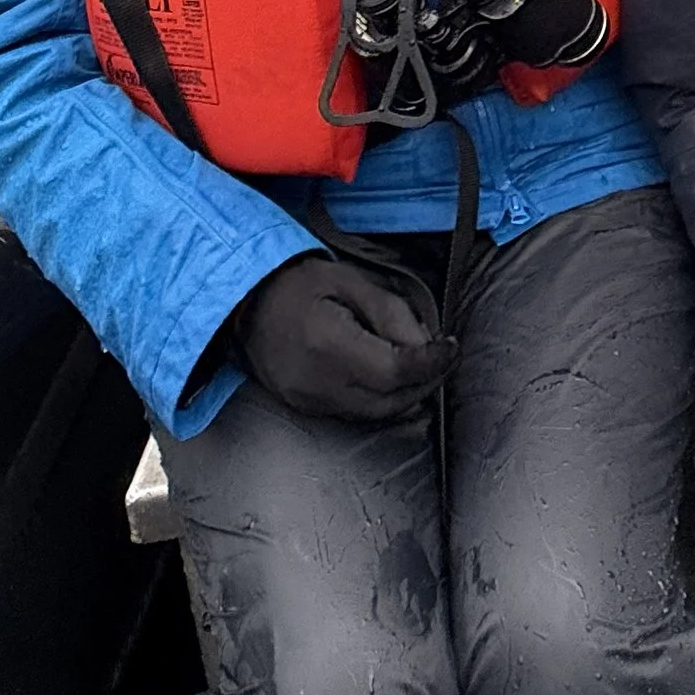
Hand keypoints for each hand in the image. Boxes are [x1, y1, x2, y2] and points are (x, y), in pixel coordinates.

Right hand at [233, 256, 455, 422]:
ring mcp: (310, 402)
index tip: (451, 347)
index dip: (432, 363)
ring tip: (419, 365)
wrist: (243, 303)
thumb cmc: (299, 284)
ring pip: (378, 413)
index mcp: (329, 345)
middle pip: (392, 400)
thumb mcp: (350, 281)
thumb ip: (392, 313)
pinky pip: (357, 413)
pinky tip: (388, 374)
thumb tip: (427, 345)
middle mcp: (319, 384)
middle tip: (441, 356)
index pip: (396, 371)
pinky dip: (381, 398)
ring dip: (406, 393)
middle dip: (425, 380)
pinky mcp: (305, 408)